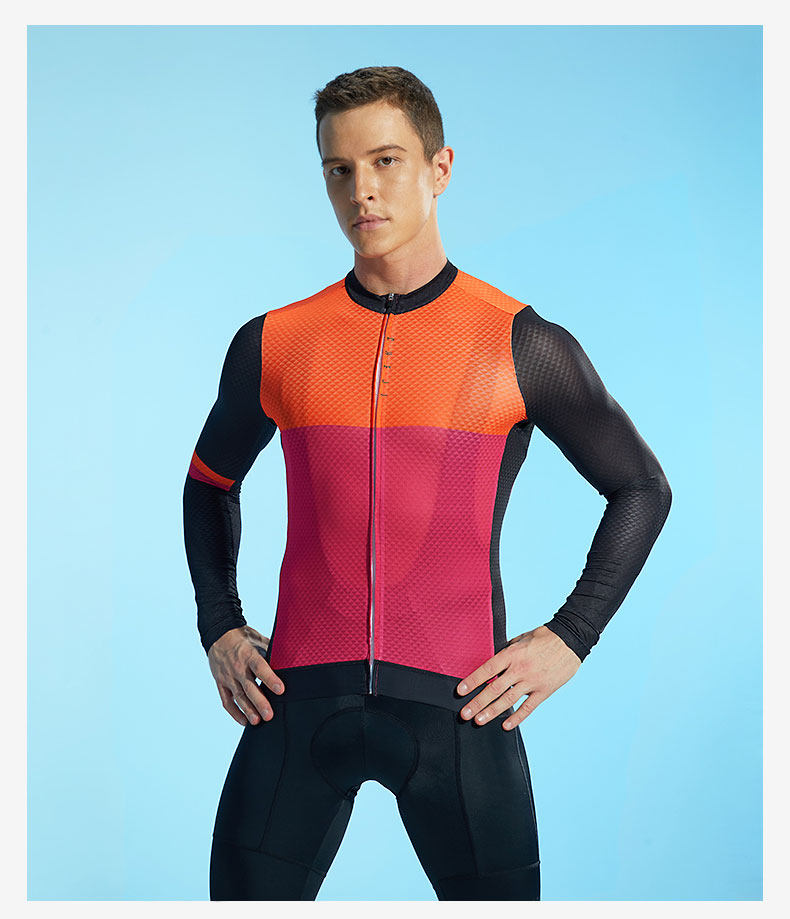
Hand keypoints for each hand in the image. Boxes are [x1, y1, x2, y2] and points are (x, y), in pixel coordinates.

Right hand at [207, 625, 284, 725]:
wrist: (218, 635)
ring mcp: (227, 676)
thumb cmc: (244, 638)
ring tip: (257, 721)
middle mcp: (237, 667)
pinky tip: (244, 721)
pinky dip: (234, 712)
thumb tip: (289, 659)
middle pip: (249, 687)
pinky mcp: (220, 683)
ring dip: (247, 710)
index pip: (260, 668)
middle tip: (269, 715)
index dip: (270, 679)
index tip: (281, 690)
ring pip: (238, 696)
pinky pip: (226, 700)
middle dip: (259, 702)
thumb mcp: (258, 639)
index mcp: (248, 654)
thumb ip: (271, 650)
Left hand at [456, 625, 580, 729]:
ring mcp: (532, 681)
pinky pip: (528, 707)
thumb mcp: (520, 639)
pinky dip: (517, 717)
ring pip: (508, 700)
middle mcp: (520, 669)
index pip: (487, 670)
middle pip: (494, 688)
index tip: (460, 691)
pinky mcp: (545, 690)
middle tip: (464, 714)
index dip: (473, 681)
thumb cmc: (543, 637)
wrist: (570, 640)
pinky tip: (505, 725)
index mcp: (512, 654)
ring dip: (492, 712)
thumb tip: (492, 663)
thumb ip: (506, 652)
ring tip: (478, 721)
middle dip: (477, 702)